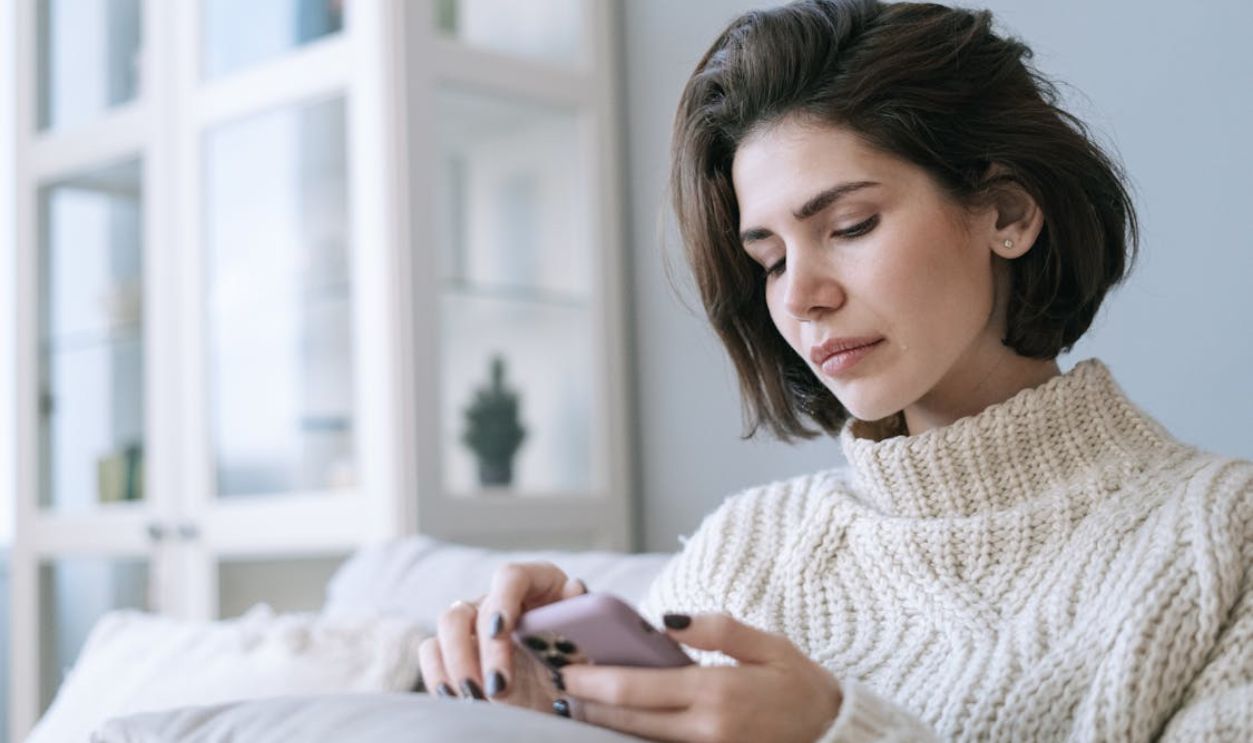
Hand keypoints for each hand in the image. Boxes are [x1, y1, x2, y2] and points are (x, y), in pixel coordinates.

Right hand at [417, 562, 587, 712]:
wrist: (564, 685)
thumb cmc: (578, 654)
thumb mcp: (587, 637)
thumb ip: (581, 615)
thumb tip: (575, 588)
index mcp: (536, 582)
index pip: (510, 577)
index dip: (503, 600)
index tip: (501, 631)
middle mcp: (500, 596)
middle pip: (476, 608)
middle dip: (484, 650)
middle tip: (497, 687)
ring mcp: (474, 619)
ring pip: (448, 624)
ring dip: (457, 663)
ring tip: (476, 699)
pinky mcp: (455, 646)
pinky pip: (432, 651)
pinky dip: (439, 675)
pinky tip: (456, 699)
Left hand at [559, 612, 842, 742]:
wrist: (833, 734)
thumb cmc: (801, 685)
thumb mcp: (769, 645)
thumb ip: (718, 629)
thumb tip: (667, 620)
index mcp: (715, 694)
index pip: (638, 690)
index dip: (595, 683)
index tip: (566, 669)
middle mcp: (704, 729)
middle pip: (628, 721)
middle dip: (587, 705)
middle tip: (557, 686)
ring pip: (639, 740)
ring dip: (604, 723)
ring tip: (573, 703)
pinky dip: (634, 735)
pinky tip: (616, 721)